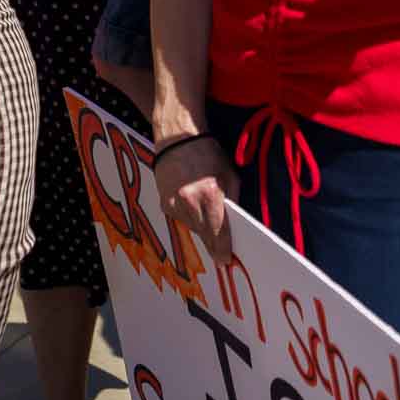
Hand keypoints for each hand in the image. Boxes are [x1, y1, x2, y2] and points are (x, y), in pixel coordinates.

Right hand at [154, 135, 239, 265]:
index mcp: (209, 194)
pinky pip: (181, 219)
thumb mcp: (228, 173)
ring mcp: (174, 204)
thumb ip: (233, 199)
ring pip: (192, 228)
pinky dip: (189, 217)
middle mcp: (189, 202)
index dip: (222, 249)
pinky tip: (193, 204)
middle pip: (204, 234)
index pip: (218, 231)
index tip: (225, 261)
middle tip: (221, 254)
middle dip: (213, 243)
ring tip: (207, 218)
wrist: (176, 139)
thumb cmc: (207, 152)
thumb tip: (234, 223)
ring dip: (201, 228)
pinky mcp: (165, 204)